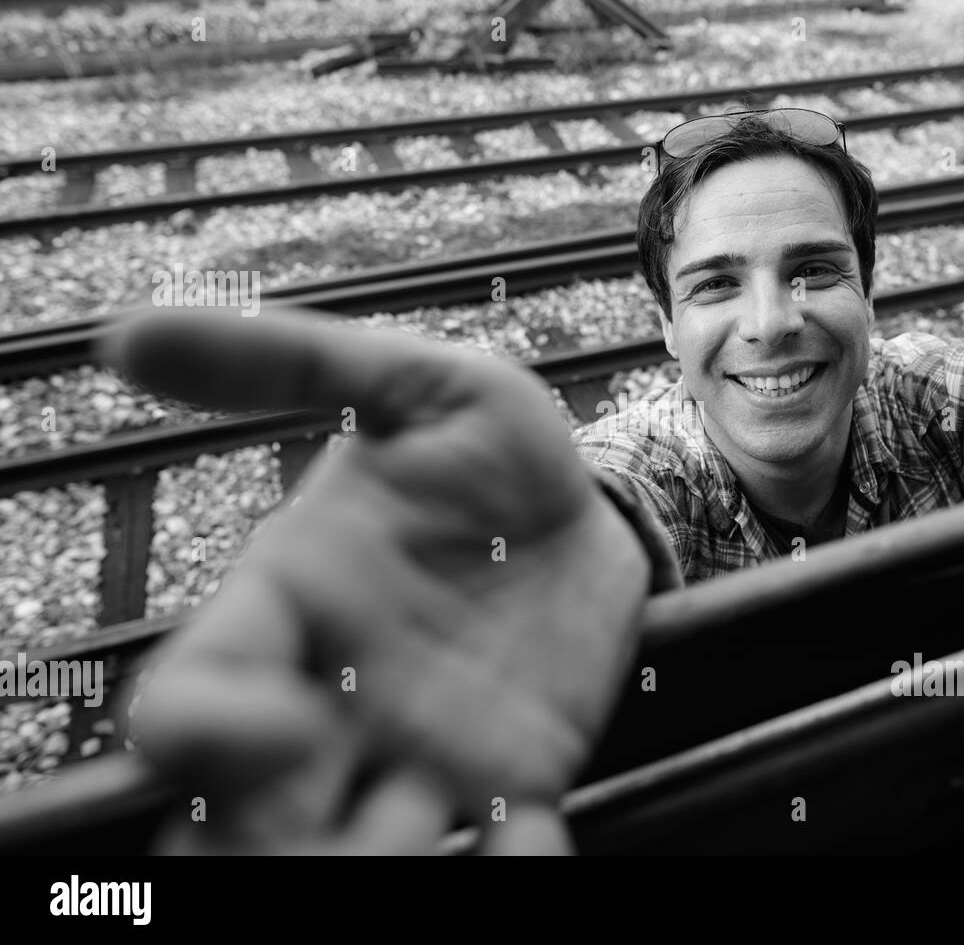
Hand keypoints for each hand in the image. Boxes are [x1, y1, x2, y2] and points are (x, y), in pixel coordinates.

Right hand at [100, 304, 651, 853]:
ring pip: (335, 858)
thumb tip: (130, 333)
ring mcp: (412, 757)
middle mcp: (330, 701)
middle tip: (383, 801)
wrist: (600, 519)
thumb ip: (287, 363)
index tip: (296, 726)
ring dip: (368, 864)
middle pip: (237, 822)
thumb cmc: (497, 453)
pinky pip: (468, 859)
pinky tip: (526, 832)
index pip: (192, 705)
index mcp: (291, 611)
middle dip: (273, 840)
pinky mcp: (496, 791)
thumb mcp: (415, 387)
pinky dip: (484, 863)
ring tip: (443, 806)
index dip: (212, 736)